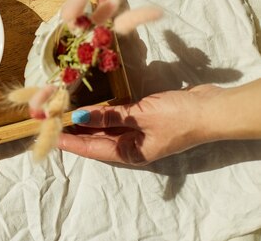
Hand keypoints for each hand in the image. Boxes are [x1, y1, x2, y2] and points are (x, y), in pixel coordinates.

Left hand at [58, 84, 227, 164]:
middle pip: (96, 140)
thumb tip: (78, 118)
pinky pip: (117, 118)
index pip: (92, 149)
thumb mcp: (140, 115)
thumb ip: (108, 116)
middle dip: (74, 132)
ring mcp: (138, 133)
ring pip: (105, 129)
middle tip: (52, 120)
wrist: (212, 109)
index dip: (70, 143)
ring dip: (87, 122)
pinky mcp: (143, 119)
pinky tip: (89, 107)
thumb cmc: (178, 116)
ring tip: (64, 113)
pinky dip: (103, 113)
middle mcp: (131, 146)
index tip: (49, 135)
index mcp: (130, 153)